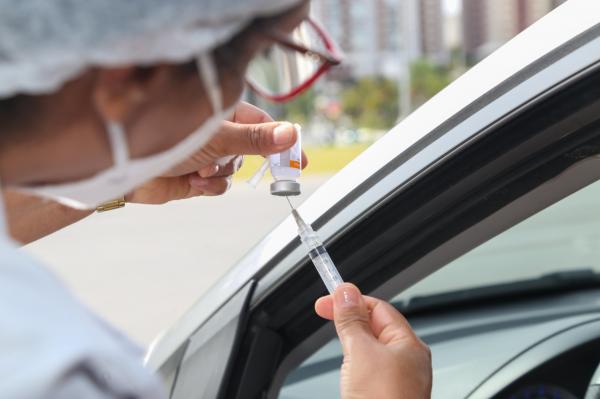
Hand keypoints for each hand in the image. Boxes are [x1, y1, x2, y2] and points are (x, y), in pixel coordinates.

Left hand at [126, 102, 307, 204]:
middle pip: (251, 151)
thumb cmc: (166, 137)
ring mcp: (208, 155)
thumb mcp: (218, 137)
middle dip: (241, 160)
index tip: (299, 158)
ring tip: (199, 170)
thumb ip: (255, 139)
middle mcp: (218, 132)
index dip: (283, 142)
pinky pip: (219, 186)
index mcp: (224, 112)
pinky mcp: (197, 176)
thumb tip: (289, 134)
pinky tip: (194, 182)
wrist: (125, 167)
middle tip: (241, 165)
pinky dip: (210, 187)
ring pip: (235, 171)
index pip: (264, 125)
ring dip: (220, 175)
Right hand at [315, 283, 431, 398]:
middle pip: (374, 327)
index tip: (328, 298)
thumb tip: (346, 293)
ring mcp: (397, 380)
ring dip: (351, 345)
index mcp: (409, 344)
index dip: (351, 300)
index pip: (378, 308)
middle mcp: (407, 361)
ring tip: (341, 352)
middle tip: (325, 313)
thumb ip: (352, 321)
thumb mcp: (362, 353)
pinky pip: (368, 372)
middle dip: (349, 322)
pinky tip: (348, 376)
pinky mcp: (385, 396)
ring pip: (369, 350)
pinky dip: (354, 367)